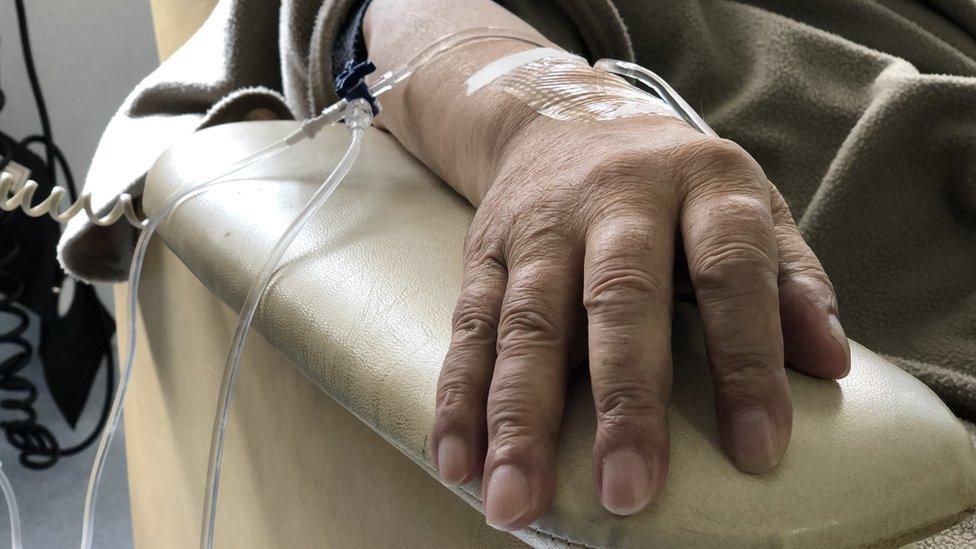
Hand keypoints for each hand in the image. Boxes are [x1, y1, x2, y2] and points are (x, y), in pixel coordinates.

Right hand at [430, 114, 850, 529]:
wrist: (563, 119)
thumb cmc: (675, 186)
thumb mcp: (748, 204)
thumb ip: (791, 277)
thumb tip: (832, 363)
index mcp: (701, 184)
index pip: (732, 271)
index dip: (748, 361)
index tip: (759, 452)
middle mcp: (616, 198)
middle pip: (619, 299)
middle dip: (623, 401)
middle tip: (626, 494)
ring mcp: (542, 225)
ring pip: (527, 323)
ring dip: (518, 417)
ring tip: (513, 500)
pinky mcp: (485, 249)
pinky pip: (470, 327)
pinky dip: (460, 397)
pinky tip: (459, 461)